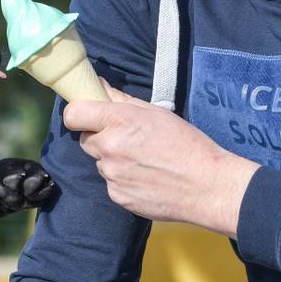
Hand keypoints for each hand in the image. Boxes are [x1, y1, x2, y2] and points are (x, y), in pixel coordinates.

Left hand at [62, 82, 259, 237]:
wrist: (208, 187)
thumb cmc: (187, 144)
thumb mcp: (155, 112)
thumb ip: (120, 99)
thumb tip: (97, 85)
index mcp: (118, 121)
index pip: (73, 115)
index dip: (78, 115)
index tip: (88, 116)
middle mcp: (109, 148)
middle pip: (86, 139)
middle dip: (101, 137)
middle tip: (128, 139)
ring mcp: (112, 175)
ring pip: (101, 162)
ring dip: (114, 160)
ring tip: (144, 161)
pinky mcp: (117, 196)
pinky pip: (111, 183)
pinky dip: (123, 180)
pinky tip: (146, 178)